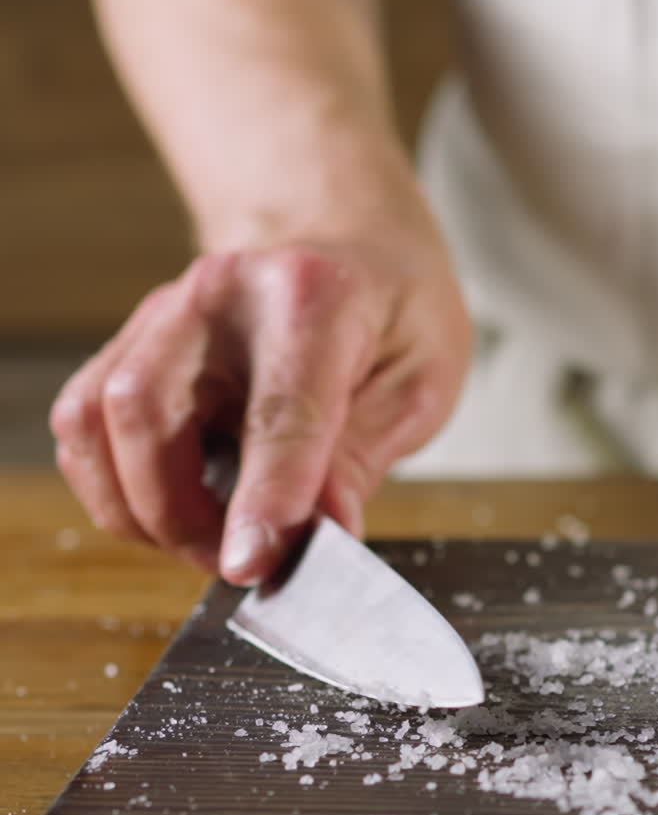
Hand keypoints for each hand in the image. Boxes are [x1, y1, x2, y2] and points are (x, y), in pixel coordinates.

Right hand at [50, 234, 471, 584]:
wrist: (347, 249)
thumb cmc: (390, 313)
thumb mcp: (418, 383)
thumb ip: (361, 460)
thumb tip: (321, 536)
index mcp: (312, 295)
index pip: (277, 411)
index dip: (263, 498)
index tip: (254, 565)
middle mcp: (218, 294)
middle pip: (145, 406)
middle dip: (177, 513)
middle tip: (237, 560)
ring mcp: (160, 315)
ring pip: (93, 419)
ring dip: (137, 507)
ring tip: (206, 539)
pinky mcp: (129, 343)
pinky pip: (82, 426)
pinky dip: (113, 487)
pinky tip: (169, 508)